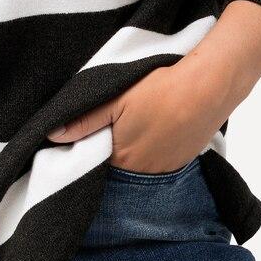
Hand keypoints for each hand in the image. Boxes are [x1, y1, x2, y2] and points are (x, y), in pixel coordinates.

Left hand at [46, 61, 234, 173]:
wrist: (208, 87)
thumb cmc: (159, 91)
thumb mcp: (114, 100)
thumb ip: (84, 120)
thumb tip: (52, 136)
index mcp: (122, 159)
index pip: (96, 163)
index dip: (92, 146)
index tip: (92, 131)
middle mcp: (144, 172)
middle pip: (118, 165)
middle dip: (113, 149)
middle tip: (118, 121)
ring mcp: (167, 169)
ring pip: (140, 164)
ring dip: (136, 149)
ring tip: (140, 123)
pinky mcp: (184, 160)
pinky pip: (161, 161)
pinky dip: (156, 148)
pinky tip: (158, 128)